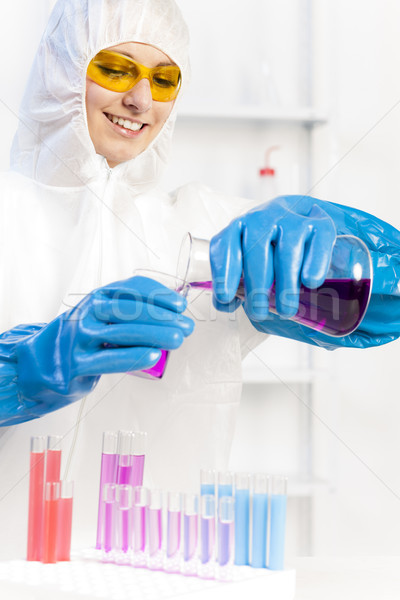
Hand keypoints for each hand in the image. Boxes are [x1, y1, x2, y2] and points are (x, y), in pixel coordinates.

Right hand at [2, 275, 192, 421]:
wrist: (41, 362)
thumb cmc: (81, 338)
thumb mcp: (101, 316)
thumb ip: (129, 312)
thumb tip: (172, 315)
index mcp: (97, 297)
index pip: (130, 288)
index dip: (157, 294)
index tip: (179, 305)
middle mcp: (88, 312)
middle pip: (129, 309)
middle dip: (163, 317)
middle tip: (187, 326)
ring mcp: (80, 337)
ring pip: (122, 332)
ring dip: (155, 335)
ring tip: (178, 339)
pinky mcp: (76, 363)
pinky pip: (109, 358)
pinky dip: (133, 356)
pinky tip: (154, 356)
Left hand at [210, 195, 336, 320]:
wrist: (315, 234)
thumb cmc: (277, 259)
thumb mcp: (254, 271)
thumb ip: (238, 286)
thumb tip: (226, 304)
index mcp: (241, 229)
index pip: (225, 244)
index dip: (224, 271)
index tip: (226, 297)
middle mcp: (264, 218)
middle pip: (256, 248)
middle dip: (256, 284)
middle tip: (259, 312)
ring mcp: (294, 218)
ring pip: (287, 249)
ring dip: (285, 282)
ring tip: (286, 310)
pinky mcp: (322, 223)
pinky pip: (318, 241)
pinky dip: (314, 263)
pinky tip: (310, 282)